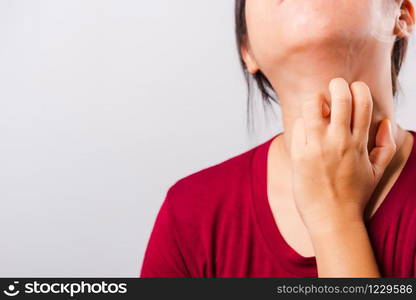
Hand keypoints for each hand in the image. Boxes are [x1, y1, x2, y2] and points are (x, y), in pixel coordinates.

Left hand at [290, 78, 396, 233]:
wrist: (332, 219)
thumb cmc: (354, 196)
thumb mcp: (377, 172)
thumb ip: (386, 146)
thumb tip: (388, 122)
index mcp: (359, 143)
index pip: (362, 102)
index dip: (357, 88)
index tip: (353, 90)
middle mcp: (339, 141)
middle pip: (339, 96)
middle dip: (336, 84)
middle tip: (333, 88)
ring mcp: (317, 147)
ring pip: (313, 106)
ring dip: (315, 100)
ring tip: (317, 108)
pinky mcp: (299, 155)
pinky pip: (298, 126)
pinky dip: (301, 122)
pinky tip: (305, 130)